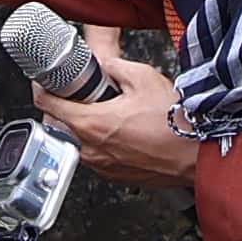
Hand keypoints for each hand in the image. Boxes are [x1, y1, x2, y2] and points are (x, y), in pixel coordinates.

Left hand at [42, 52, 202, 187]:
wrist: (200, 154)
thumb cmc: (176, 123)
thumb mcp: (143, 77)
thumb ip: (115, 67)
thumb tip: (104, 64)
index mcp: (92, 124)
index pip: (47, 105)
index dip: (42, 87)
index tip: (44, 80)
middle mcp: (92, 149)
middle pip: (58, 125)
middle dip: (63, 107)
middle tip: (77, 93)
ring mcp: (103, 166)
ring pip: (77, 142)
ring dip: (81, 126)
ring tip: (103, 112)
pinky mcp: (115, 176)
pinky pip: (95, 156)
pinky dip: (98, 142)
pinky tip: (119, 130)